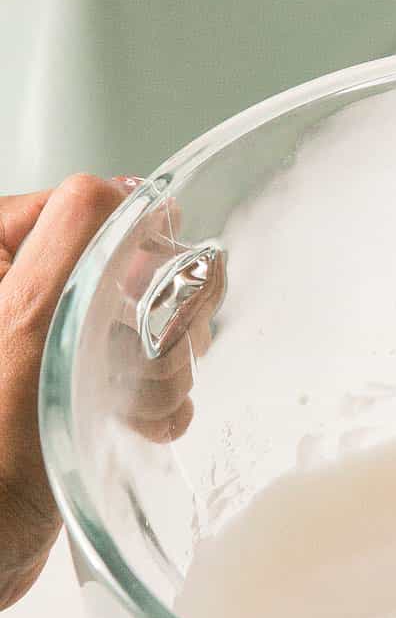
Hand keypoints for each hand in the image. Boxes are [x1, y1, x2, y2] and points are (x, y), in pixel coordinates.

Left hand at [0, 173, 219, 612]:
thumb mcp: (31, 321)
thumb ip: (77, 238)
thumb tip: (128, 192)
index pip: (88, 210)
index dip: (133, 253)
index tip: (151, 299)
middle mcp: (12, 294)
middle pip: (123, 268)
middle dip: (152, 321)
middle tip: (138, 368)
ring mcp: (39, 345)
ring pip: (139, 322)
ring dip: (158, 368)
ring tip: (135, 408)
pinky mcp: (62, 391)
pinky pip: (134, 369)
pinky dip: (150, 398)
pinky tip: (139, 425)